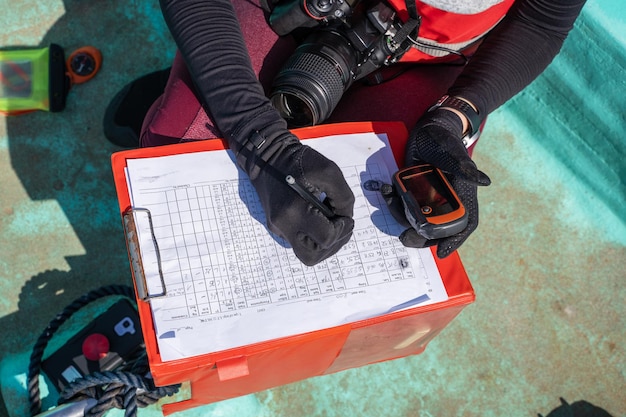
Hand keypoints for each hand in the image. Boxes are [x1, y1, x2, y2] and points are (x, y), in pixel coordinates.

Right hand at [241, 131, 354, 265]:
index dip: (342, 230)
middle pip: (313, 256)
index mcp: (295, 211)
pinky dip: (314, 237)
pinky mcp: (276, 228)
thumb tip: (345, 217)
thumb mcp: (329, 171)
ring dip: (324, 245)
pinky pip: (299, 242)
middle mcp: (284, 225)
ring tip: (332, 225)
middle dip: (334, 244)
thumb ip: (343, 197)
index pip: (325, 238)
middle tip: (341, 226)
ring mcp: (278, 229)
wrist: (266, 157)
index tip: (344, 216)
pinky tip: (318, 219)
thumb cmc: (298, 161)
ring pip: (305, 254)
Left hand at [395, 107, 490, 257]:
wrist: (427, 128)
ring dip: (400, 215)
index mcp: (461, 195)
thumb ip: (466, 169)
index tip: (441, 253)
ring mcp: (427, 196)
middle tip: (405, 239)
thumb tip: (484, 182)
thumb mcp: (454, 154)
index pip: (463, 224)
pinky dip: (392, 201)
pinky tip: (385, 190)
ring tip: (390, 199)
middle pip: (436, 228)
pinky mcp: (412, 190)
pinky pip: (402, 204)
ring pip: (415, 218)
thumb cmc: (446, 139)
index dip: (455, 240)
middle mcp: (445, 200)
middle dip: (420, 235)